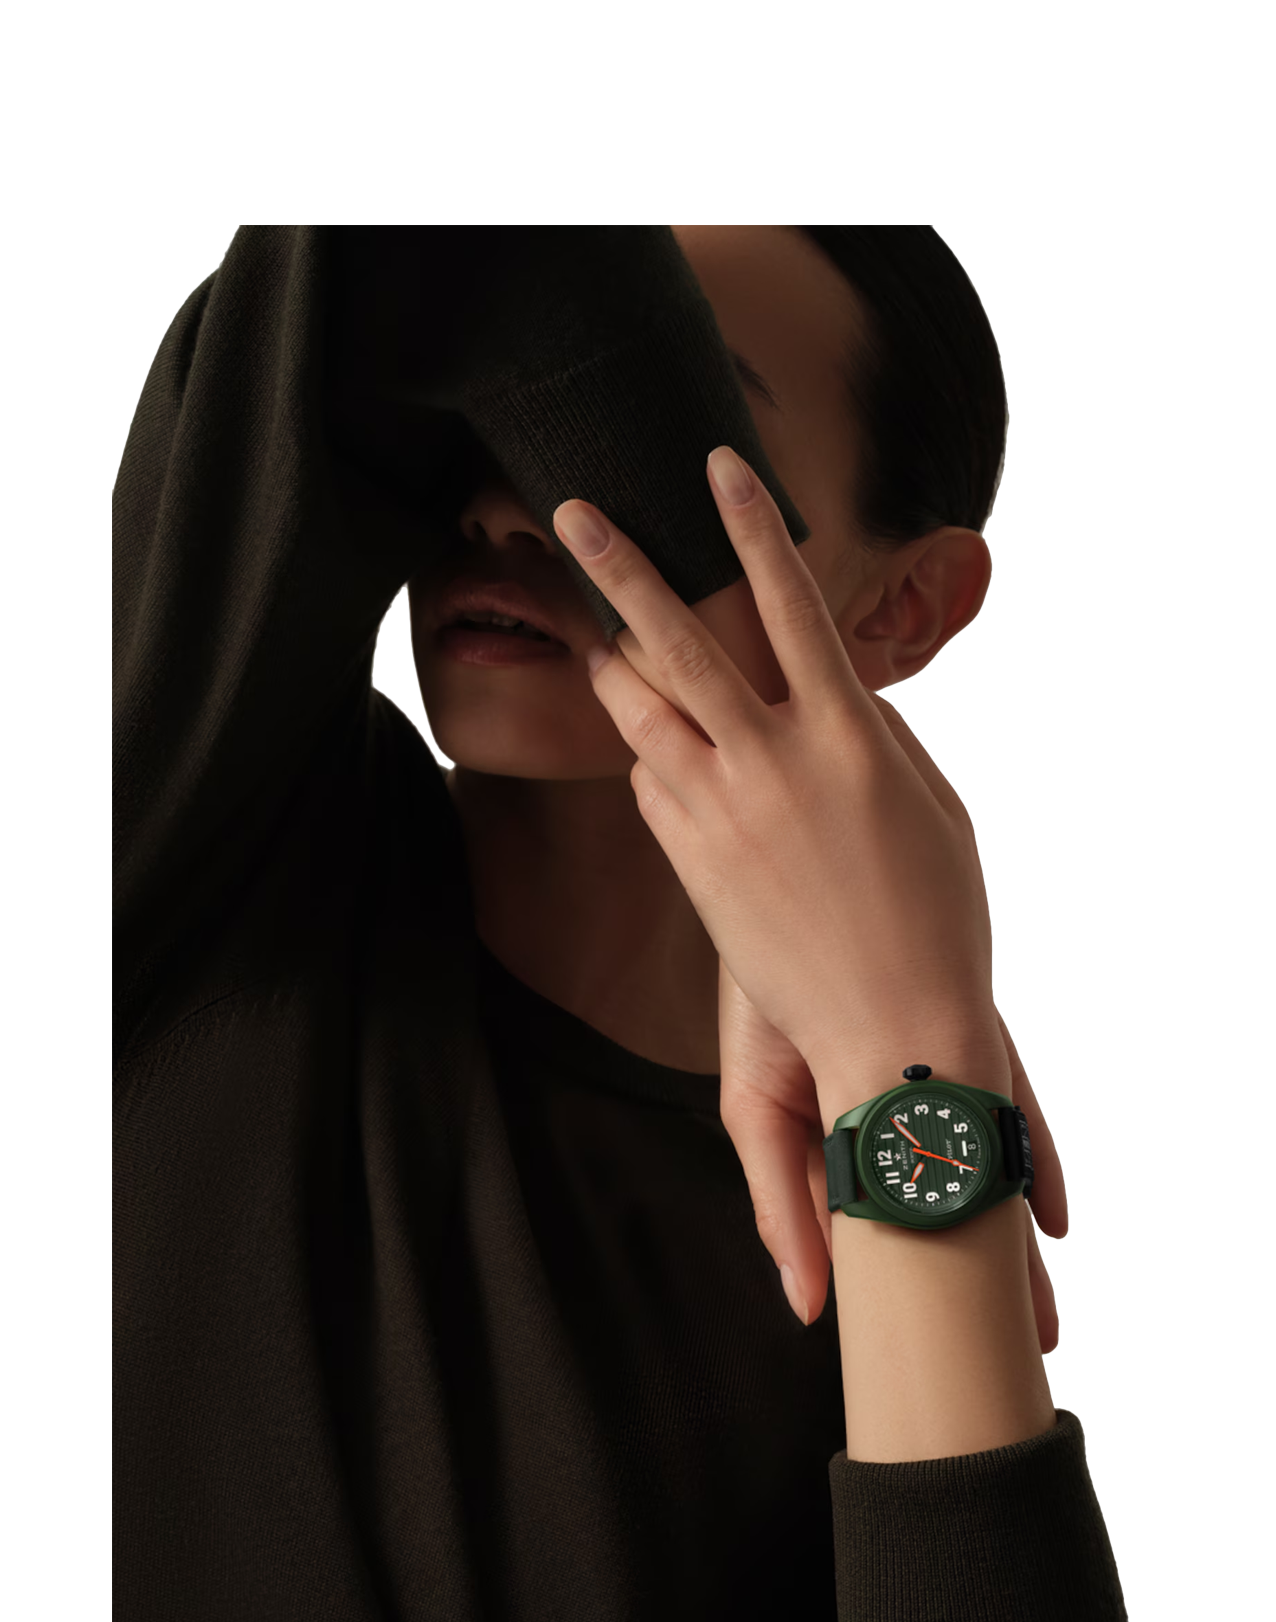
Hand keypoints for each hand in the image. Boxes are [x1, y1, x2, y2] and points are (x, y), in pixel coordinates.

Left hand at [552, 446, 1000, 1097]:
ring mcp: (723, 814)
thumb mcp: (925, 805)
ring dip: (613, 664)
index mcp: (848, 733)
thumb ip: (871, 733)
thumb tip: (824, 688)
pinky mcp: (691, 865)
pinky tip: (660, 756)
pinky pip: (651, 786)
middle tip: (572, 512)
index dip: (751, 527)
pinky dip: (650, 759)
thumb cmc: (932, 917)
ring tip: (595, 636)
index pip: (790, 602)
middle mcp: (774, 761)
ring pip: (642, 713)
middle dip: (621, 567)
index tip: (718, 466)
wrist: (892, 1029)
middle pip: (679, 640)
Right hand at [718, 962, 1065, 1349]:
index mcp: (844, 1137)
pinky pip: (1010, 1107)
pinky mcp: (972, 1040)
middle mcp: (901, 1115)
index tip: (935, 1349)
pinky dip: (1028, 1159)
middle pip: (948, 1208)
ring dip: (1011, 1237)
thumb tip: (808, 1310)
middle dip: (981, 1279)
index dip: (911, 1290)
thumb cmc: (761, 996)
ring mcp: (941, 1081)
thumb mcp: (755, 1111)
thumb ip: (781, 1208)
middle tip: (1024, 1346)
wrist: (796, 884)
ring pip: (983, 1170)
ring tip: (1041, 1308)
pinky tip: (1048, 1214)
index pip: (882, 1229)